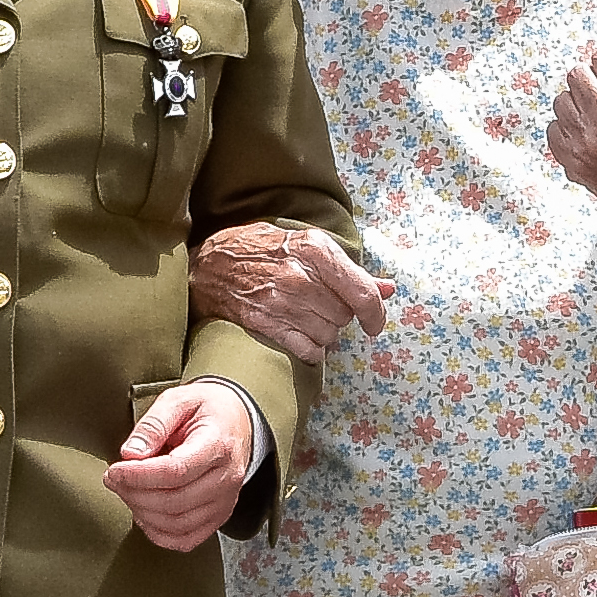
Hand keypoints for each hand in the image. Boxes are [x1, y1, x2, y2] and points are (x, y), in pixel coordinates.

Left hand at [105, 376, 261, 547]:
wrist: (236, 421)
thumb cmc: (206, 409)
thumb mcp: (178, 400)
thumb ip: (153, 424)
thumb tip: (131, 453)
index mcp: (218, 445)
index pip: (176, 472)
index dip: (139, 476)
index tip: (114, 470)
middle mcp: (227, 478)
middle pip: (174, 502)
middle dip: (134, 494)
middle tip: (114, 479)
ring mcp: (225, 501)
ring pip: (178, 524)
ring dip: (143, 513)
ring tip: (127, 492)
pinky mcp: (218, 516)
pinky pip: (187, 539)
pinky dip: (160, 534)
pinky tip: (144, 515)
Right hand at [190, 221, 394, 357]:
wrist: (208, 265)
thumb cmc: (261, 251)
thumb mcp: (306, 246)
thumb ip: (349, 270)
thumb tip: (388, 288)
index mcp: (316, 250)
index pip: (362, 292)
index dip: (375, 313)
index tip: (374, 324)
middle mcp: (301, 276)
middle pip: (344, 317)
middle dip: (338, 316)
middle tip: (319, 306)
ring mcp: (282, 302)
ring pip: (328, 336)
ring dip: (322, 333)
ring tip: (303, 317)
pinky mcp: (265, 324)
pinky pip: (307, 350)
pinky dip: (308, 348)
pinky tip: (296, 334)